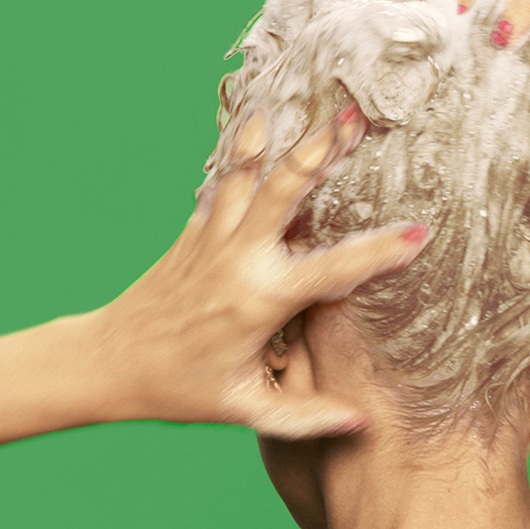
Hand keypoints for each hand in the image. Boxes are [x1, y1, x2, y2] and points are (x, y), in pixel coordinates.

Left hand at [91, 105, 429, 437]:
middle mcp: (238, 260)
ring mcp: (212, 240)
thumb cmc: (179, 389)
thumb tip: (361, 422)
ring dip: (285, 139)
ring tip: (315, 105)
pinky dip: (243, 153)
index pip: (334, 269)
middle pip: (285, 190)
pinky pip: (222, 183)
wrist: (108, 362)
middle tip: (355, 118)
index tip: (421, 234)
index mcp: (260, 302)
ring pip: (252, 175)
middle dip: (322, 151)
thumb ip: (305, 418)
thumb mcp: (244, 409)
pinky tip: (258, 121)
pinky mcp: (193, 233)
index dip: (381, 252)